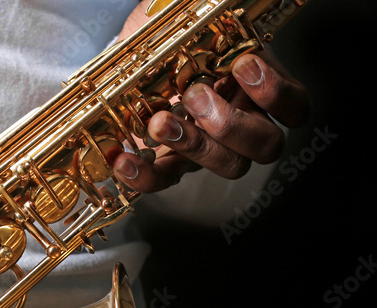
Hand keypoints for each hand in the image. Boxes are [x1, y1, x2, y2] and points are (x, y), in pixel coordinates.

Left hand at [110, 3, 309, 191]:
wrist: (125, 66)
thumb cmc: (166, 42)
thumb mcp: (188, 21)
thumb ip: (205, 14)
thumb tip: (205, 6)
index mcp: (255, 87)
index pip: (294, 105)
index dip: (277, 93)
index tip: (243, 64)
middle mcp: (241, 122)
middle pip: (266, 145)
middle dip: (233, 124)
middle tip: (196, 97)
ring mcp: (208, 148)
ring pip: (226, 165)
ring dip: (194, 146)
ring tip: (160, 121)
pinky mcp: (170, 164)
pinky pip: (166, 180)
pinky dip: (146, 175)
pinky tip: (124, 159)